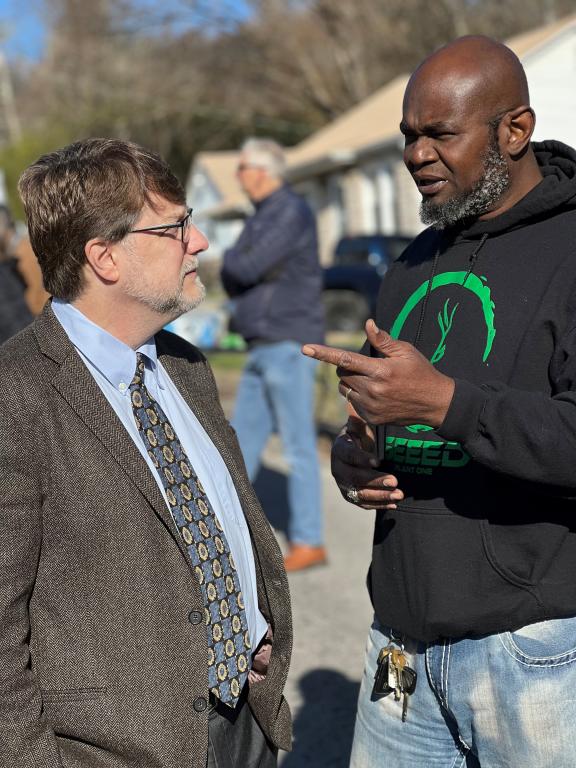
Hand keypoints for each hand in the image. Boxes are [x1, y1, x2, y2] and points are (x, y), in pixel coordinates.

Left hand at [303, 319, 454, 427]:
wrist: (436, 404)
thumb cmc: (421, 372)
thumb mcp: (406, 351)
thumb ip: (383, 340)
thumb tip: (367, 324)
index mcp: (381, 371)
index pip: (345, 359)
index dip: (323, 353)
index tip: (305, 349)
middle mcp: (373, 390)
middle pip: (342, 375)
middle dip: (347, 368)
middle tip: (367, 367)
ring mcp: (371, 406)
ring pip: (345, 390)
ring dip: (351, 382)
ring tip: (373, 381)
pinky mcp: (371, 418)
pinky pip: (353, 404)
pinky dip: (359, 397)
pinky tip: (378, 395)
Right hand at [331, 418, 403, 509]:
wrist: (356, 450)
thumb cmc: (361, 436)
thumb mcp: (360, 425)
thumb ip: (359, 420)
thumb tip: (356, 406)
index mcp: (340, 448)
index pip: (349, 455)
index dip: (362, 458)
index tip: (378, 460)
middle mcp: (338, 468)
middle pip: (354, 477)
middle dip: (375, 480)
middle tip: (395, 481)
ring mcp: (343, 484)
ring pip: (359, 494)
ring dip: (379, 495)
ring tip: (399, 495)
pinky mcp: (350, 496)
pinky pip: (363, 503)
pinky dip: (378, 504)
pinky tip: (394, 503)